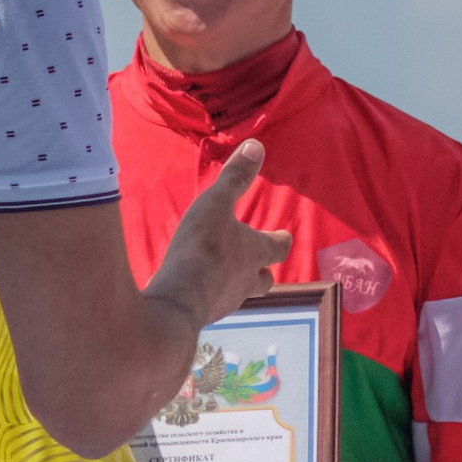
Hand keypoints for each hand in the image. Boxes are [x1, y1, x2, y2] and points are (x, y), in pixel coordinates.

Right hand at [151, 141, 291, 326]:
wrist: (179, 297)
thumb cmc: (202, 246)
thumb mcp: (216, 203)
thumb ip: (235, 177)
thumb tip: (257, 146)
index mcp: (255, 252)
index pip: (279, 246)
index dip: (280, 240)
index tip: (282, 235)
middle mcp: (248, 281)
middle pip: (266, 279)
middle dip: (263, 269)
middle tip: (256, 262)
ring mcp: (228, 301)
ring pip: (241, 294)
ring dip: (238, 284)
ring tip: (226, 277)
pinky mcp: (207, 315)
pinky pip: (215, 305)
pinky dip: (212, 296)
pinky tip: (200, 292)